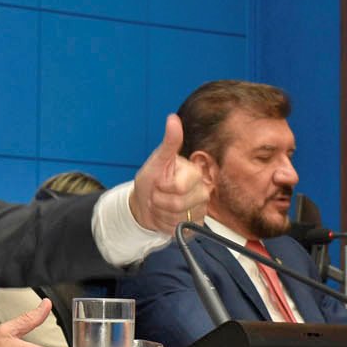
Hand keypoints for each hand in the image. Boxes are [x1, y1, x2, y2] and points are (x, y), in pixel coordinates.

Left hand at [129, 114, 210, 234]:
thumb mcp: (156, 161)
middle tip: (157, 194)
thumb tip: (173, 118)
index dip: (162, 187)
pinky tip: (165, 216)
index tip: (159, 181)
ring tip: (160, 204)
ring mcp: (201, 208)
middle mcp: (202, 190)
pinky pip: (180, 228)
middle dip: (159, 201)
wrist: (144, 205)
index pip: (179, 187)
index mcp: (194, 172)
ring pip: (178, 218)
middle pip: (178, 204)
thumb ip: (169, 143)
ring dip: (161, 213)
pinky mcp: (196, 223)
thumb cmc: (151, 180)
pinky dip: (166, 224)